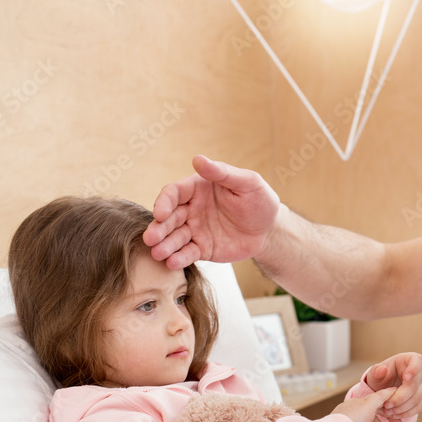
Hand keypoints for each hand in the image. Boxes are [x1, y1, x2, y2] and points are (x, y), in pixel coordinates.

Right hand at [145, 155, 281, 269]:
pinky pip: (188, 253)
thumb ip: (222, 173)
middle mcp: (191, 209)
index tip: (160, 214)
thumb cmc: (260, 200)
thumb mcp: (247, 183)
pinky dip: (179, 258)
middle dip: (159, 228)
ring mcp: (195, 230)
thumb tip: (197, 158)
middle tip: (151, 238)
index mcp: (197, 188)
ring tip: (158, 253)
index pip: (174, 193)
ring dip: (165, 245)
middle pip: (169, 217)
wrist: (270, 229)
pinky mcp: (202, 248)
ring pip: (175, 237)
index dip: (164, 203)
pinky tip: (172, 263)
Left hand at [332, 387, 396, 421]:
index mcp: (357, 402)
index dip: (388, 404)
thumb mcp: (369, 405)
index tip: (397, 410)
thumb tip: (392, 389)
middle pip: (371, 413)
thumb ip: (380, 397)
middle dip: (384, 418)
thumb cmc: (351, 420)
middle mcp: (351, 411)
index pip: (375, 400)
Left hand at [365, 352, 421, 418]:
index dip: (413, 369)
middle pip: (414, 386)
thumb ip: (376, 371)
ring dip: (402, 407)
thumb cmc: (381, 377)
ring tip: (388, 411)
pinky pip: (420, 407)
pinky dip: (407, 413)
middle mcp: (420, 372)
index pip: (418, 361)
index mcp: (409, 360)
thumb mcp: (375, 373)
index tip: (405, 378)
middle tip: (386, 405)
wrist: (385, 387)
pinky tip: (396, 414)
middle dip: (400, 398)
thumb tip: (382, 370)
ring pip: (417, 399)